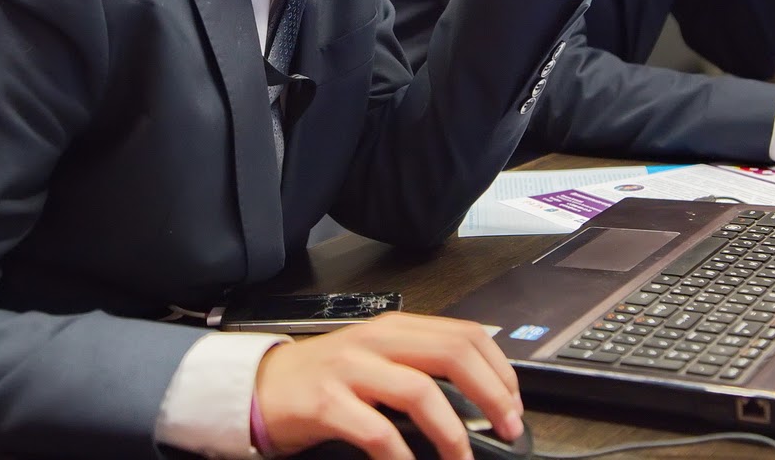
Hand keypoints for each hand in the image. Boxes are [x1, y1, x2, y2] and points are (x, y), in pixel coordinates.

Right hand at [253, 313, 522, 459]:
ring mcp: (350, 369)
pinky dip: (402, 456)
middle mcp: (376, 341)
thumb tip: (480, 396)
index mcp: (395, 328)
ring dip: (452, 432)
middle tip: (506, 428)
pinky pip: (377, 431)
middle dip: (491, 394)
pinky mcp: (326, 401)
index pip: (465, 334)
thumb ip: (419, 366)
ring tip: (462, 458)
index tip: (514, 403)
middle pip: (452, 354)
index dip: (499, 370)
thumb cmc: (324, 380)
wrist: (260, 387)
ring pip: (421, 390)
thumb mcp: (377, 360)